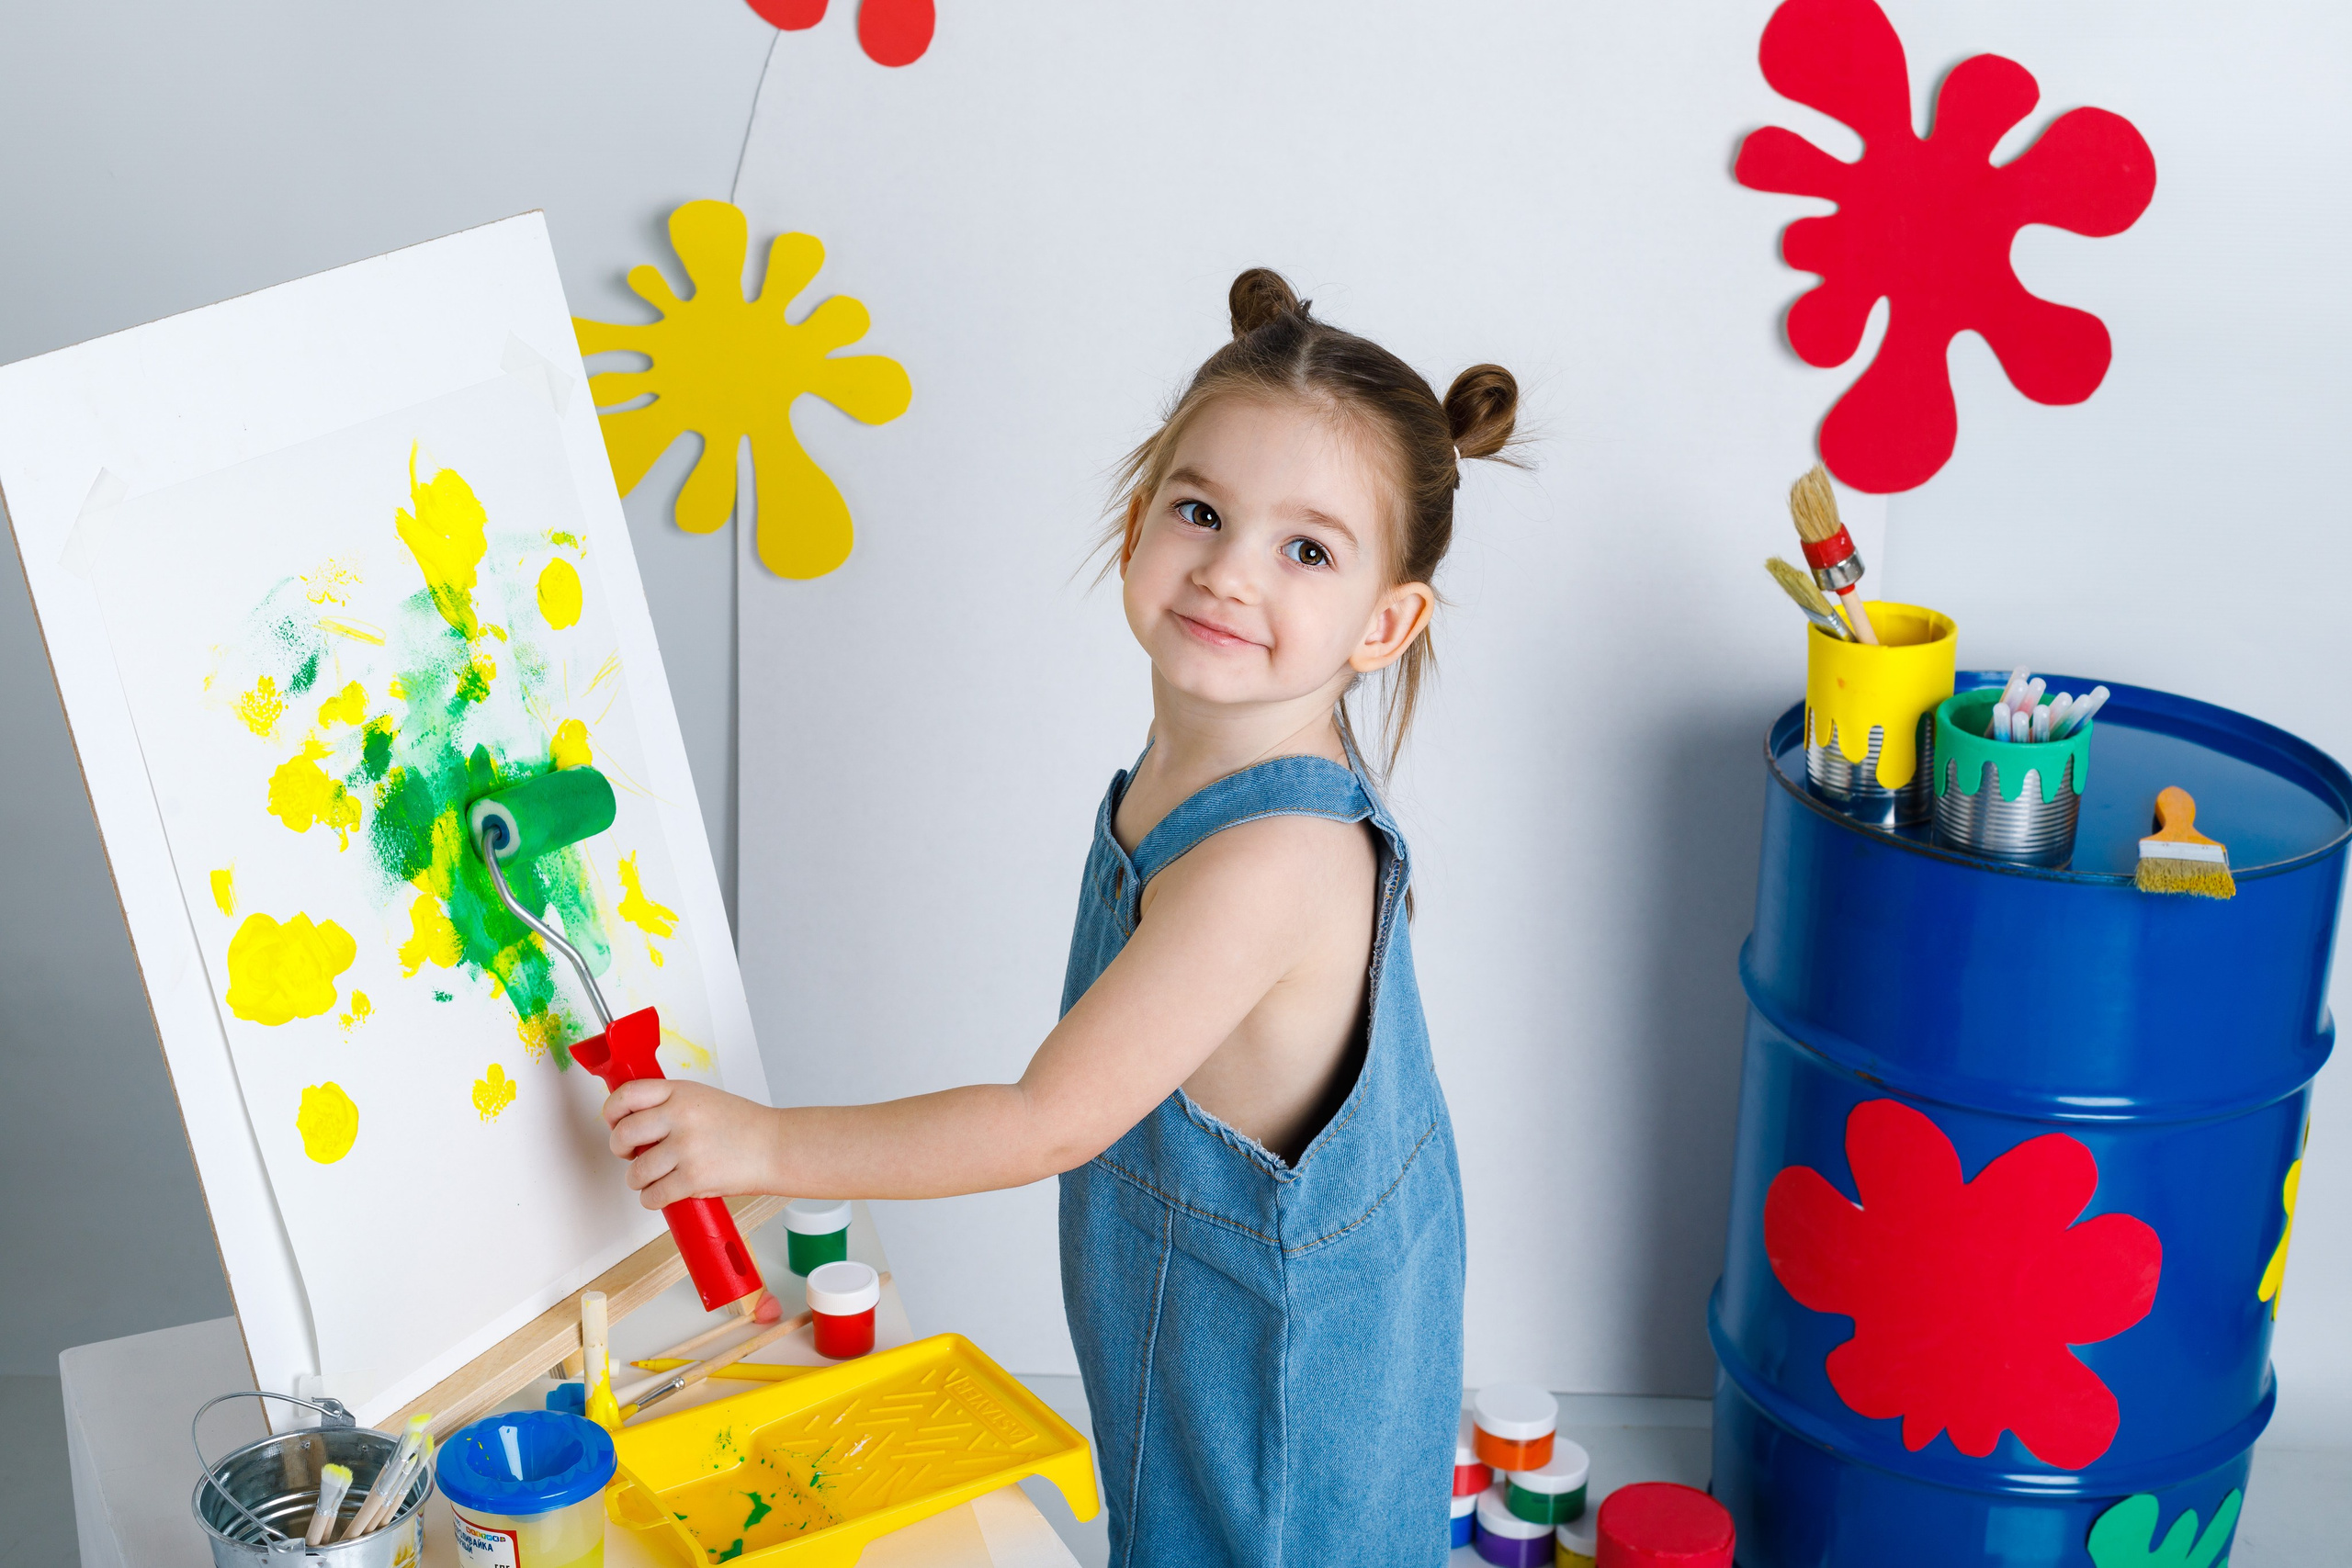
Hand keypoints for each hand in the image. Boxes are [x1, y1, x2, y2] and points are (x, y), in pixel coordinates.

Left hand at [602, 1079, 777, 1209]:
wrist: (776, 1147)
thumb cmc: (743, 1125)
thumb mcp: (703, 1098)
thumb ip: (669, 1104)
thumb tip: (633, 1121)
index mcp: (681, 1092)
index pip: (627, 1095)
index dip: (612, 1112)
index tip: (614, 1122)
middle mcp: (680, 1116)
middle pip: (623, 1135)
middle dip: (620, 1150)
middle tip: (631, 1154)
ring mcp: (686, 1148)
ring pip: (635, 1172)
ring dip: (639, 1180)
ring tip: (655, 1177)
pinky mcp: (693, 1178)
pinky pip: (652, 1196)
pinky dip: (653, 1199)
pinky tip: (665, 1192)